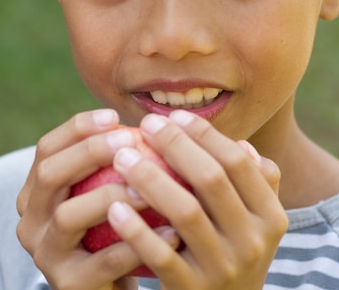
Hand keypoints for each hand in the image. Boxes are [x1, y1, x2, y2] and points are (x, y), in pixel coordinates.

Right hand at [17, 109, 175, 289]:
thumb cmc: (111, 234)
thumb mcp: (101, 196)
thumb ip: (111, 165)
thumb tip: (150, 122)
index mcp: (33, 195)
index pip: (46, 149)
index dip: (77, 129)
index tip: (114, 118)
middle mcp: (29, 222)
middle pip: (49, 175)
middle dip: (88, 152)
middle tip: (129, 142)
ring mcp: (45, 255)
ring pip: (67, 215)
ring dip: (110, 195)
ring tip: (148, 188)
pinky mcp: (68, 285)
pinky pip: (103, 260)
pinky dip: (138, 242)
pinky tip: (172, 231)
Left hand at [107, 110, 287, 289]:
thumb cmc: (228, 253)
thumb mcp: (252, 224)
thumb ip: (254, 185)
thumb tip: (241, 144)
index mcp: (269, 216)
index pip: (237, 162)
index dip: (203, 134)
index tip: (171, 116)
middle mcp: (252, 241)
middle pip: (211, 179)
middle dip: (174, 146)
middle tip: (142, 127)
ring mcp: (223, 268)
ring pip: (185, 212)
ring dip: (150, 178)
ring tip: (121, 157)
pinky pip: (161, 255)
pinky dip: (137, 230)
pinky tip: (114, 207)